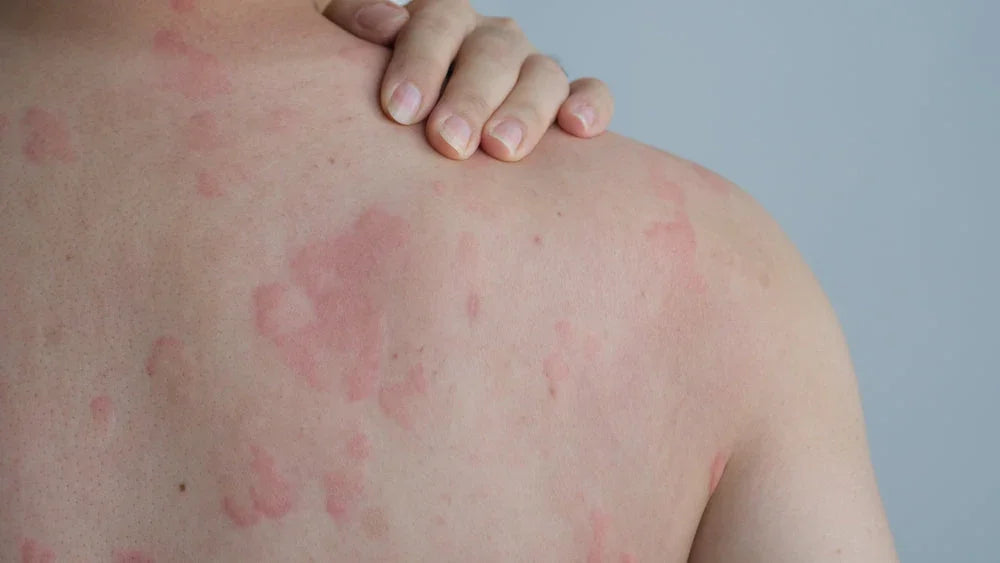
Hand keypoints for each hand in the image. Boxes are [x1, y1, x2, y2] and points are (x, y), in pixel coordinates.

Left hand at [319, 0, 613, 161]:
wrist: (404, 145)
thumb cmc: (364, 104)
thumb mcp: (338, 58)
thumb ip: (349, 23)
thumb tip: (384, 22)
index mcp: (438, 22)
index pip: (440, 18)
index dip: (421, 60)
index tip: (398, 111)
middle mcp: (489, 41)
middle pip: (495, 49)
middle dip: (470, 96)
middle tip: (448, 142)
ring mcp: (530, 72)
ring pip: (545, 72)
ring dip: (526, 109)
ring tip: (503, 149)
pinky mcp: (564, 106)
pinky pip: (591, 94)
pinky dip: (590, 106)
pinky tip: (578, 129)